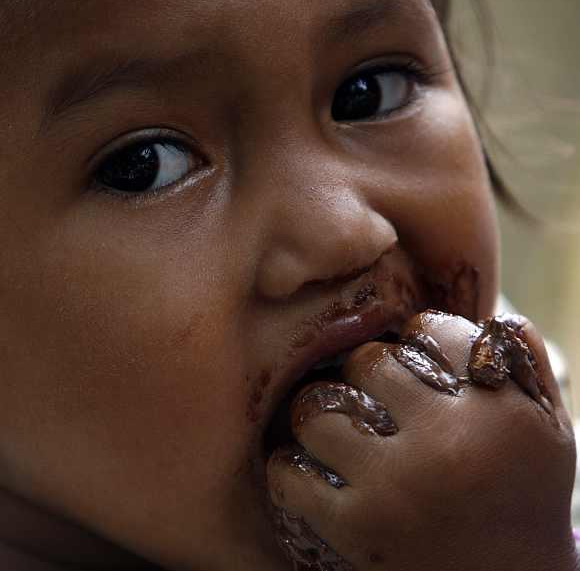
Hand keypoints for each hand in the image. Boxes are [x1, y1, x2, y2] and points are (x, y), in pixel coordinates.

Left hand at [267, 311, 578, 570]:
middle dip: (366, 370)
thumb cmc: (527, 501)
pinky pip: (292, 476)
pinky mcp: (357, 530)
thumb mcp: (552, 434)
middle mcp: (445, 442)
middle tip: (371, 390)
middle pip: (367, 362)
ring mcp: (395, 487)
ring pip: (318, 409)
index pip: (433, 329)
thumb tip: (502, 317)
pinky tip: (307, 468)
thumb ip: (532, 369)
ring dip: (318, 412)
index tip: (414, 357)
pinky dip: (288, 466)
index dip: (419, 335)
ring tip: (334, 424)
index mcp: (497, 412)